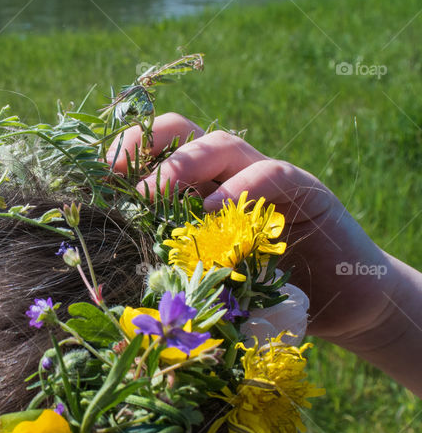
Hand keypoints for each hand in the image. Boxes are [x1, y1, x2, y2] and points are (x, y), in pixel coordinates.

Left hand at [107, 113, 395, 343]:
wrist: (338, 301)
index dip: (125, 152)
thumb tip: (105, 276)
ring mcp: (265, 177)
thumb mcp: (202, 275)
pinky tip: (213, 214)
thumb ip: (167, 261)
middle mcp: (227, 173)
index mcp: (197, 187)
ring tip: (151, 196)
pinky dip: (238, 189)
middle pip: (183, 131)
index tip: (94, 176)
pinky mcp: (304, 192)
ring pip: (221, 144)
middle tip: (116, 176)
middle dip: (144, 145)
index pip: (157, 148)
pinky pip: (269, 175)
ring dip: (181, 165)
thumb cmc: (258, 292)